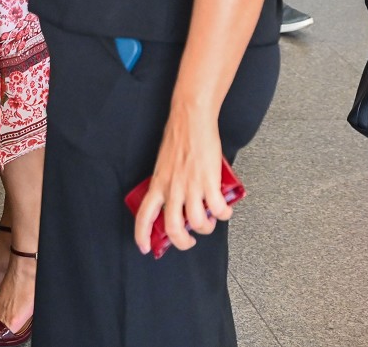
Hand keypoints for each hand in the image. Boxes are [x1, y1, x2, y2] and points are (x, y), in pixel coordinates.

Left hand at [133, 108, 228, 254]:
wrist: (191, 119)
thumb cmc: (178, 137)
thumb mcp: (164, 165)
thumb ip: (167, 183)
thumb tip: (176, 199)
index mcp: (158, 184)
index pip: (144, 216)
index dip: (142, 235)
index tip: (144, 247)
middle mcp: (172, 189)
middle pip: (173, 228)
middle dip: (183, 242)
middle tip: (189, 241)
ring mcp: (191, 187)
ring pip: (198, 223)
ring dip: (206, 228)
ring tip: (210, 221)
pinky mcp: (209, 182)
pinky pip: (218, 209)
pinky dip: (224, 214)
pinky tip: (225, 210)